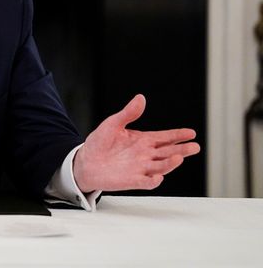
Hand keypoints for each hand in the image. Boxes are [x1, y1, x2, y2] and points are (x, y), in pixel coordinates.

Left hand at [73, 94, 200, 193]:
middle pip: (168, 152)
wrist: (85, 162)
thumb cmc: (99, 143)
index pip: (165, 137)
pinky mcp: (131, 180)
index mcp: (143, 141)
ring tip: (179, 157)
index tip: (191, 133)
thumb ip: (128, 113)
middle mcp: (145, 155)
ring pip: (160, 167)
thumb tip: (140, 98)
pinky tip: (158, 177)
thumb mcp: (113, 124)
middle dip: (182, 150)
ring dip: (170, 164)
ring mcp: (140, 168)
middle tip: (195, 146)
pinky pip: (145, 182)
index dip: (178, 135)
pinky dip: (152, 181)